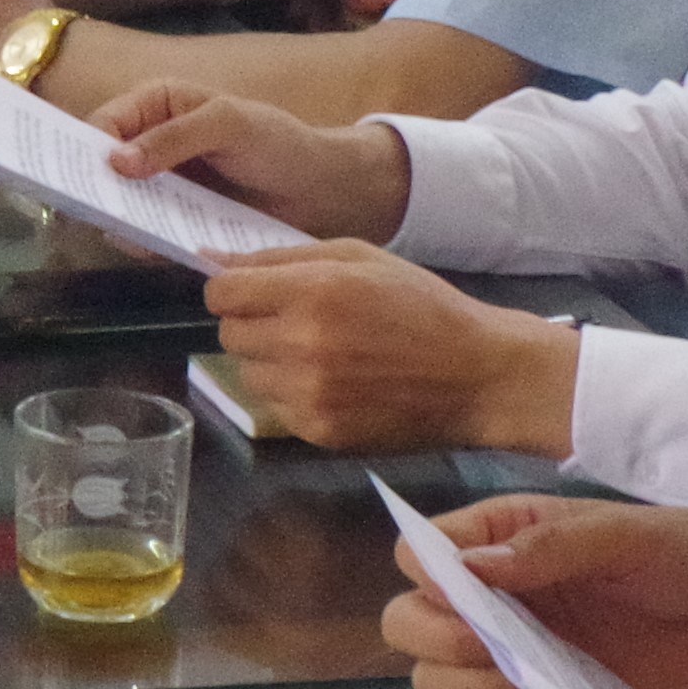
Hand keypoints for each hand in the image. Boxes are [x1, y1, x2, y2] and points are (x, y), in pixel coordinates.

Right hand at [94, 82, 414, 239]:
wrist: (324, 190)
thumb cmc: (279, 142)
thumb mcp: (230, 126)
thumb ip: (174, 139)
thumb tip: (115, 162)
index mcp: (156, 104)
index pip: (104, 122)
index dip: (83, 145)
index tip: (69, 172)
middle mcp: (150, 142)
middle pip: (101, 162)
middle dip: (88, 182)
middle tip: (79, 205)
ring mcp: (162, 183)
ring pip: (119, 199)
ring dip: (112, 214)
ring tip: (116, 230)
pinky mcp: (176, 218)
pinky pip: (145, 229)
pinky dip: (139, 238)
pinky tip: (142, 245)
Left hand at [201, 242, 584, 455]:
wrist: (480, 375)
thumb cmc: (421, 305)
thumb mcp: (357, 258)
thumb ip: (278, 257)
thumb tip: (207, 259)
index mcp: (310, 292)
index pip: (220, 294)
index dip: (235, 290)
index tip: (257, 293)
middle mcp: (302, 344)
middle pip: (229, 334)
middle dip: (254, 324)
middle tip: (298, 322)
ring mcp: (310, 393)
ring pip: (247, 374)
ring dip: (271, 362)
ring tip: (321, 355)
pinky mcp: (320, 431)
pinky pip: (276, 407)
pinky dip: (294, 395)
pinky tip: (335, 384)